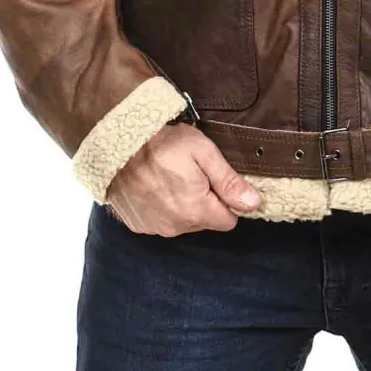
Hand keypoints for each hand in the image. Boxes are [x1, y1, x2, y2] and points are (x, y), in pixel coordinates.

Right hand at [105, 123, 260, 235]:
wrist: (116, 142)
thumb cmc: (162, 143)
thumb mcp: (203, 152)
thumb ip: (229, 181)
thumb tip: (254, 203)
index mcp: (196, 211)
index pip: (229, 220)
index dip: (228, 199)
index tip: (216, 180)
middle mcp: (175, 226)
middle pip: (206, 221)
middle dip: (206, 200)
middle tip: (193, 172)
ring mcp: (154, 227)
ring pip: (183, 222)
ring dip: (183, 204)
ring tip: (172, 175)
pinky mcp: (138, 223)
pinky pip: (162, 220)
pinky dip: (162, 206)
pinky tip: (156, 185)